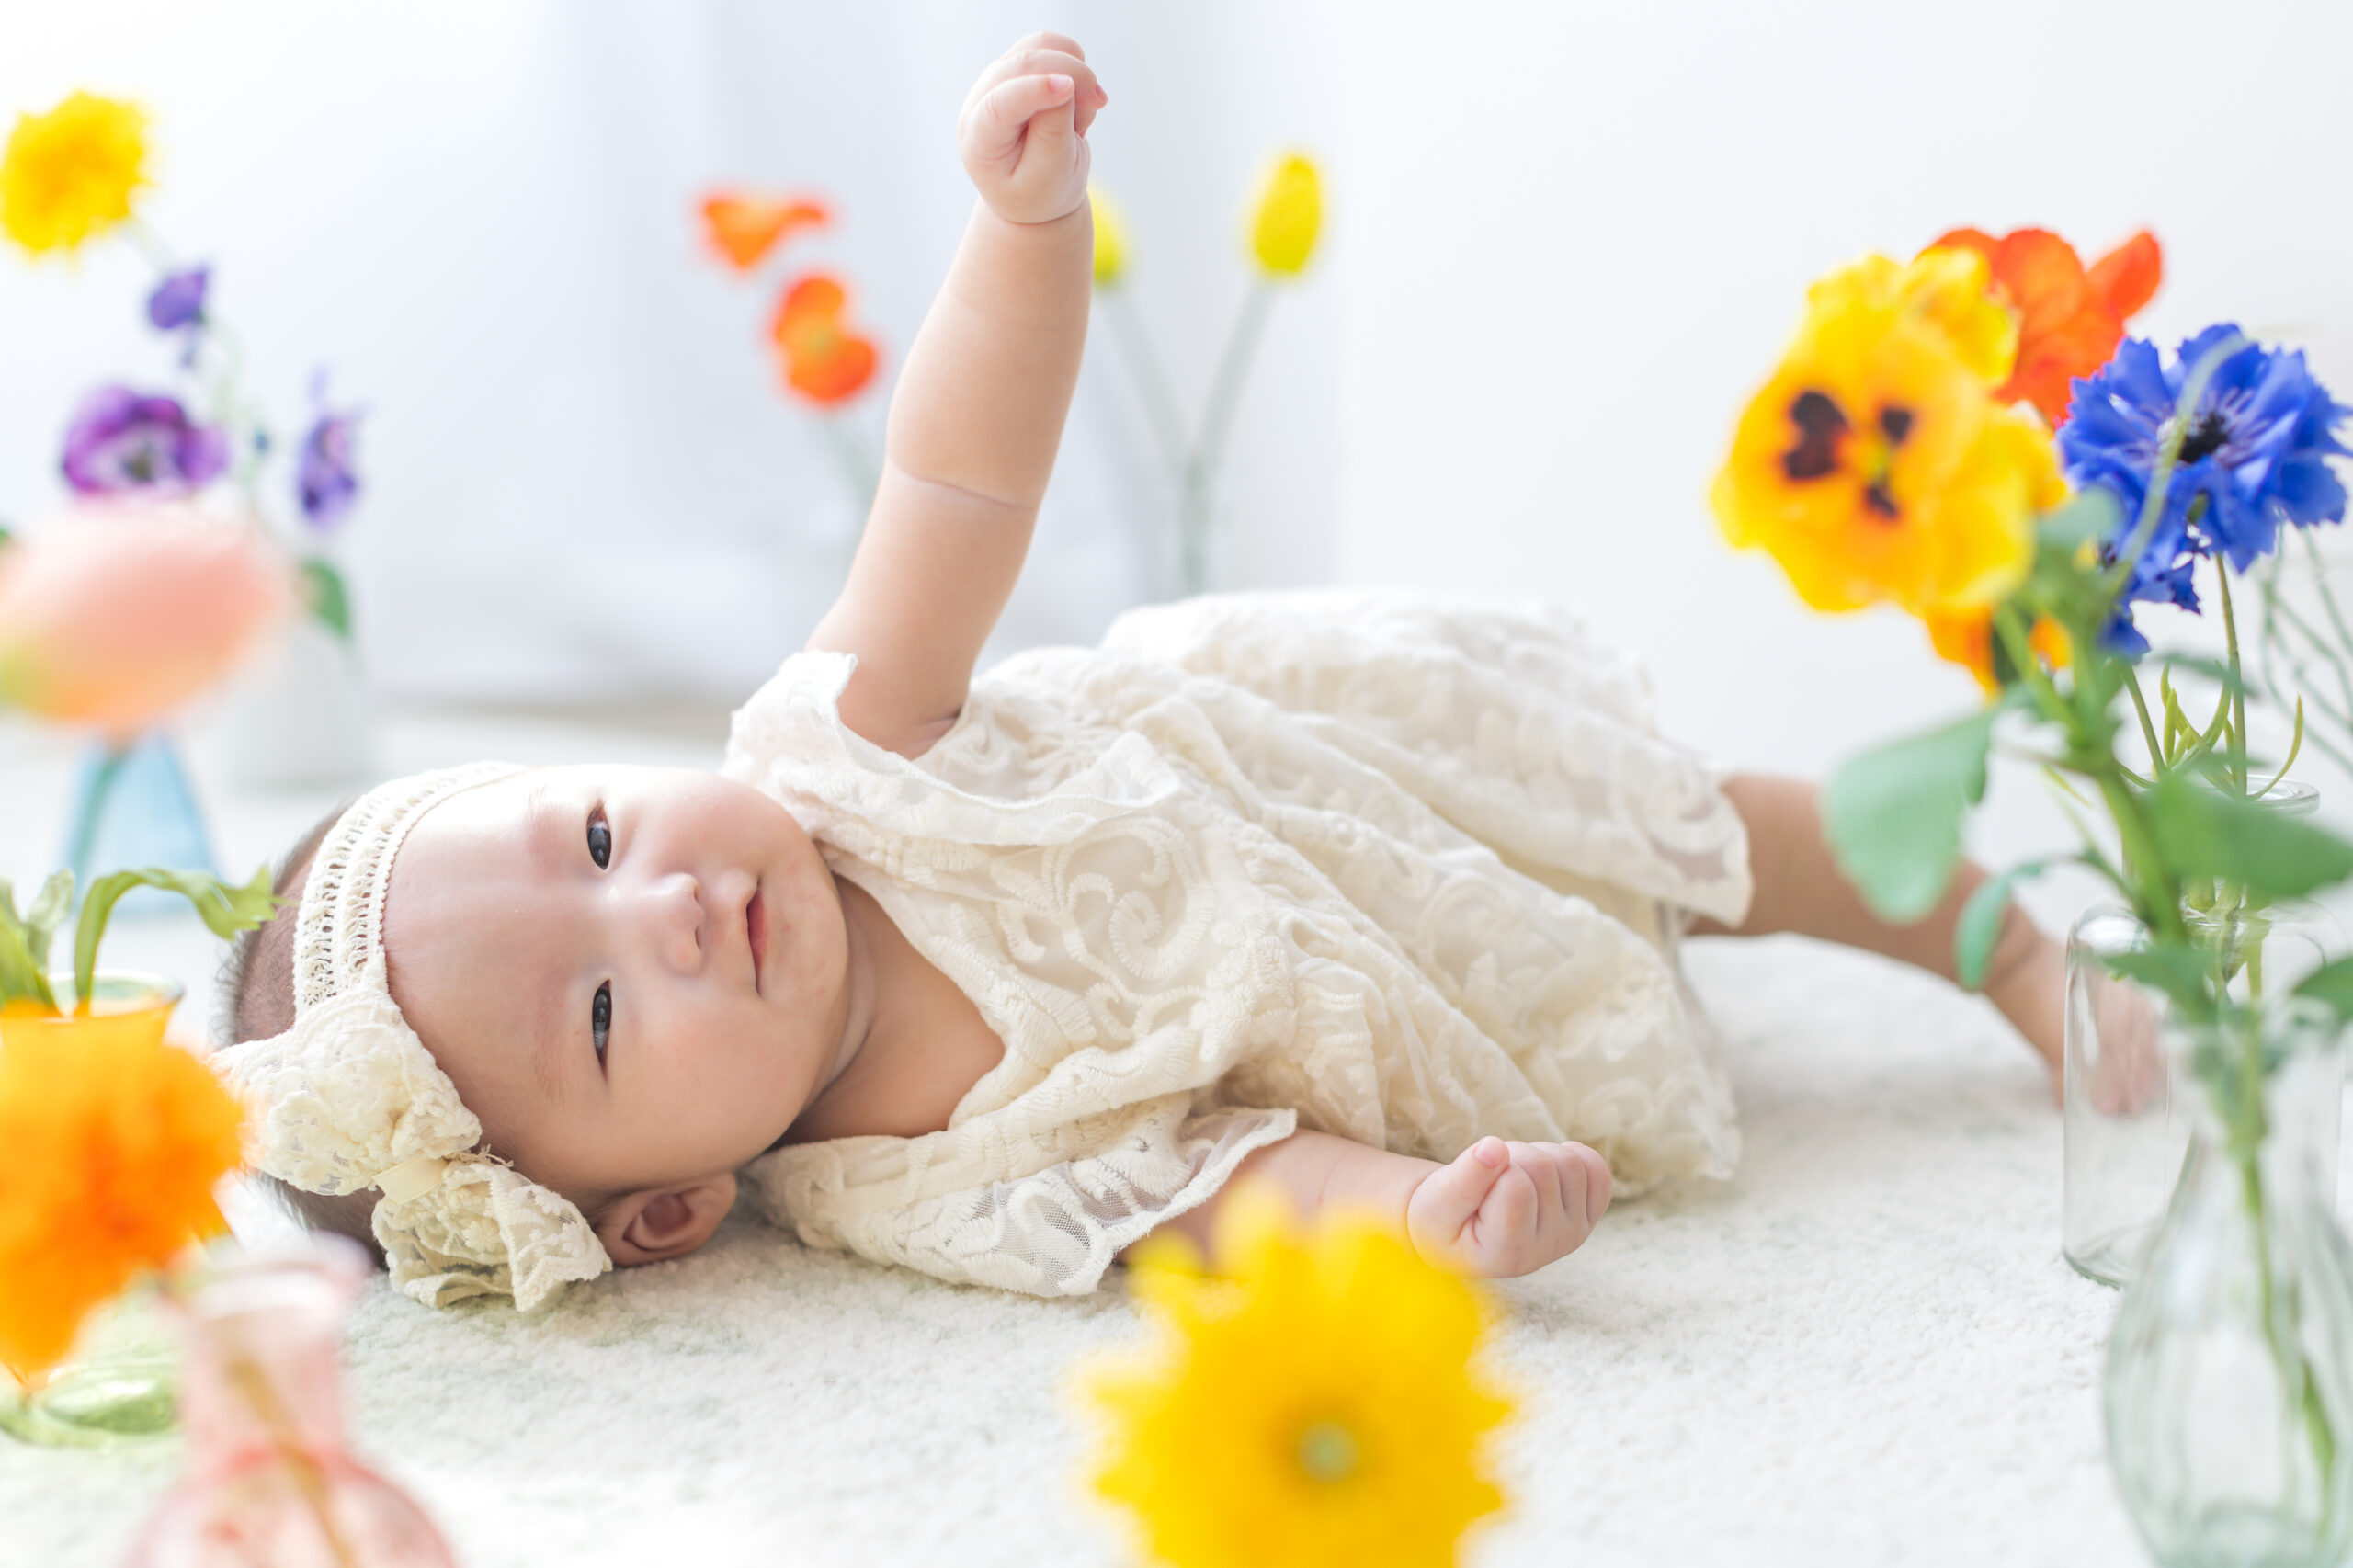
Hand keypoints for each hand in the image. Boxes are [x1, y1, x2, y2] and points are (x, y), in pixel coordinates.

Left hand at [957, 32, 1106, 224]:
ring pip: (1040, 46)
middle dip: (1069, 75)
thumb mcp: (1050, 176)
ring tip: (1082, 114)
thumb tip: (1064, 82)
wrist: (1038, 190)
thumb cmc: (1040, 190)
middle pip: (1023, 65)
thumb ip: (1053, 131)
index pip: (998, 105)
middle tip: (1100, 102)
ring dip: (1074, 72)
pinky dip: (1074, 68)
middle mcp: (981, 99)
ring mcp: (999, 78)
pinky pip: (1053, 46)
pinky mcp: (1020, 65)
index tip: (1067, 88)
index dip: (1032, 91)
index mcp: (979, 138)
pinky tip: (1076, 102)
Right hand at [1406, 1137, 1611, 1277]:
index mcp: (1507, 1253)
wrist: (1456, 1234)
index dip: (1489, 1166)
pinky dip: (1572, 1156)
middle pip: (1544, 1168)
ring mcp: (1572, 1235)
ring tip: (1509, 1174)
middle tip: (1489, 1176)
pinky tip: (1545, 1169)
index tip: (1472, 1185)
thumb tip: (1495, 1148)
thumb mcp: (1435, 1202)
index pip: (1516, 1185)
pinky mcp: (1586, 1219)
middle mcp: (1547, 1250)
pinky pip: (1598, 1172)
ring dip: (1535, 1154)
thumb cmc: (1440, 1219)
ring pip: (1571, 1163)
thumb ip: (1463, 1179)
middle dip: (1511, 1156)